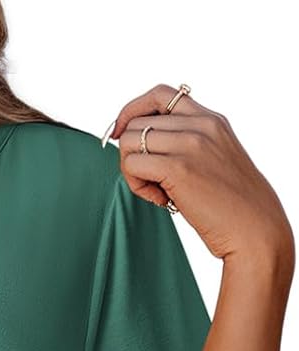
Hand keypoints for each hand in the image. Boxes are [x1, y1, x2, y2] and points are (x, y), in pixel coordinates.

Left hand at [106, 83, 294, 271]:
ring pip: (129, 141)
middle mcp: (200, 123)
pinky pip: (131, 164)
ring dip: (133, 170)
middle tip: (152, 181)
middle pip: (137, 122)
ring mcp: (189, 143)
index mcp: (210, 119)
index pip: (160, 95)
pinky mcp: (178, 167)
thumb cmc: (233, 205)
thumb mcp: (214, 161)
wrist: (254, 227)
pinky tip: (160, 200)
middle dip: (133, 153)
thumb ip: (187, 145)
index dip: (133, 111)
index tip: (122, 133)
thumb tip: (144, 147)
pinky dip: (136, 185)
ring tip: (157, 191)